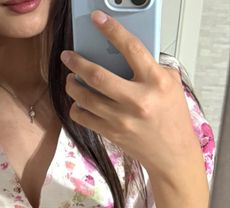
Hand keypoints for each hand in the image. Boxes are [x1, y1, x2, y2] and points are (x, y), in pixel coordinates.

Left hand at [61, 10, 199, 175]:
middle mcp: (137, 100)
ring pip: (85, 98)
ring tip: (71, 80)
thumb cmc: (172, 118)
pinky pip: (83, 118)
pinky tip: (79, 103)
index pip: (130, 48)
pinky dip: (76, 108)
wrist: (172, 154)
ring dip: (72, 86)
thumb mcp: (171, 84)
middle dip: (77, 63)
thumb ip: (151, 66)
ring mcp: (122, 119)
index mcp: (155, 81)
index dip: (112, 30)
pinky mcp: (111, 134)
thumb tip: (125, 54)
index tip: (97, 20)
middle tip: (68, 56)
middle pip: (97, 76)